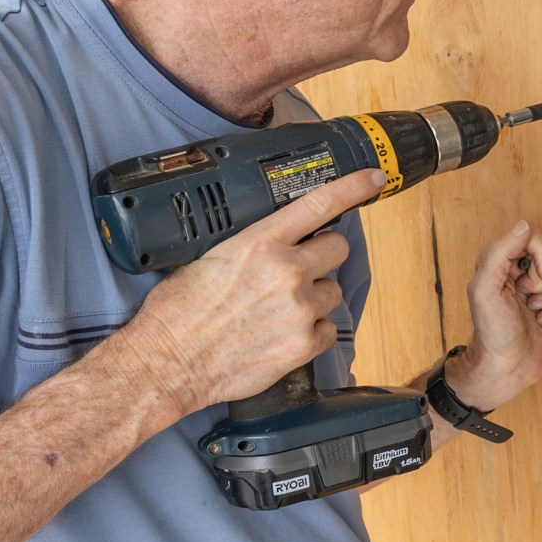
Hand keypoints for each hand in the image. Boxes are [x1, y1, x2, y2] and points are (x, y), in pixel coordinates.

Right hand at [103, 168, 384, 421]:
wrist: (168, 361)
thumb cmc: (177, 313)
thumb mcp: (208, 258)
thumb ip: (250, 246)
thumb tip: (267, 243)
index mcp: (259, 242)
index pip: (318, 204)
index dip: (352, 187)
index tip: (373, 179)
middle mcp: (287, 271)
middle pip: (337, 248)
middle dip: (322, 255)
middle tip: (299, 269)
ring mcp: (299, 309)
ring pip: (333, 291)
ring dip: (316, 296)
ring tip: (281, 309)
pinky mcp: (303, 345)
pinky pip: (328, 330)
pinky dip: (312, 332)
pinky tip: (284, 334)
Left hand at [449, 220, 541, 411]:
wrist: (507, 367)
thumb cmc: (492, 331)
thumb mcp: (485, 289)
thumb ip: (500, 253)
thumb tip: (524, 225)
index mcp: (502, 259)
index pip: (535, 236)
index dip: (541, 257)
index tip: (529, 282)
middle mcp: (523, 268)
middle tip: (527, 299)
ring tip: (535, 312)